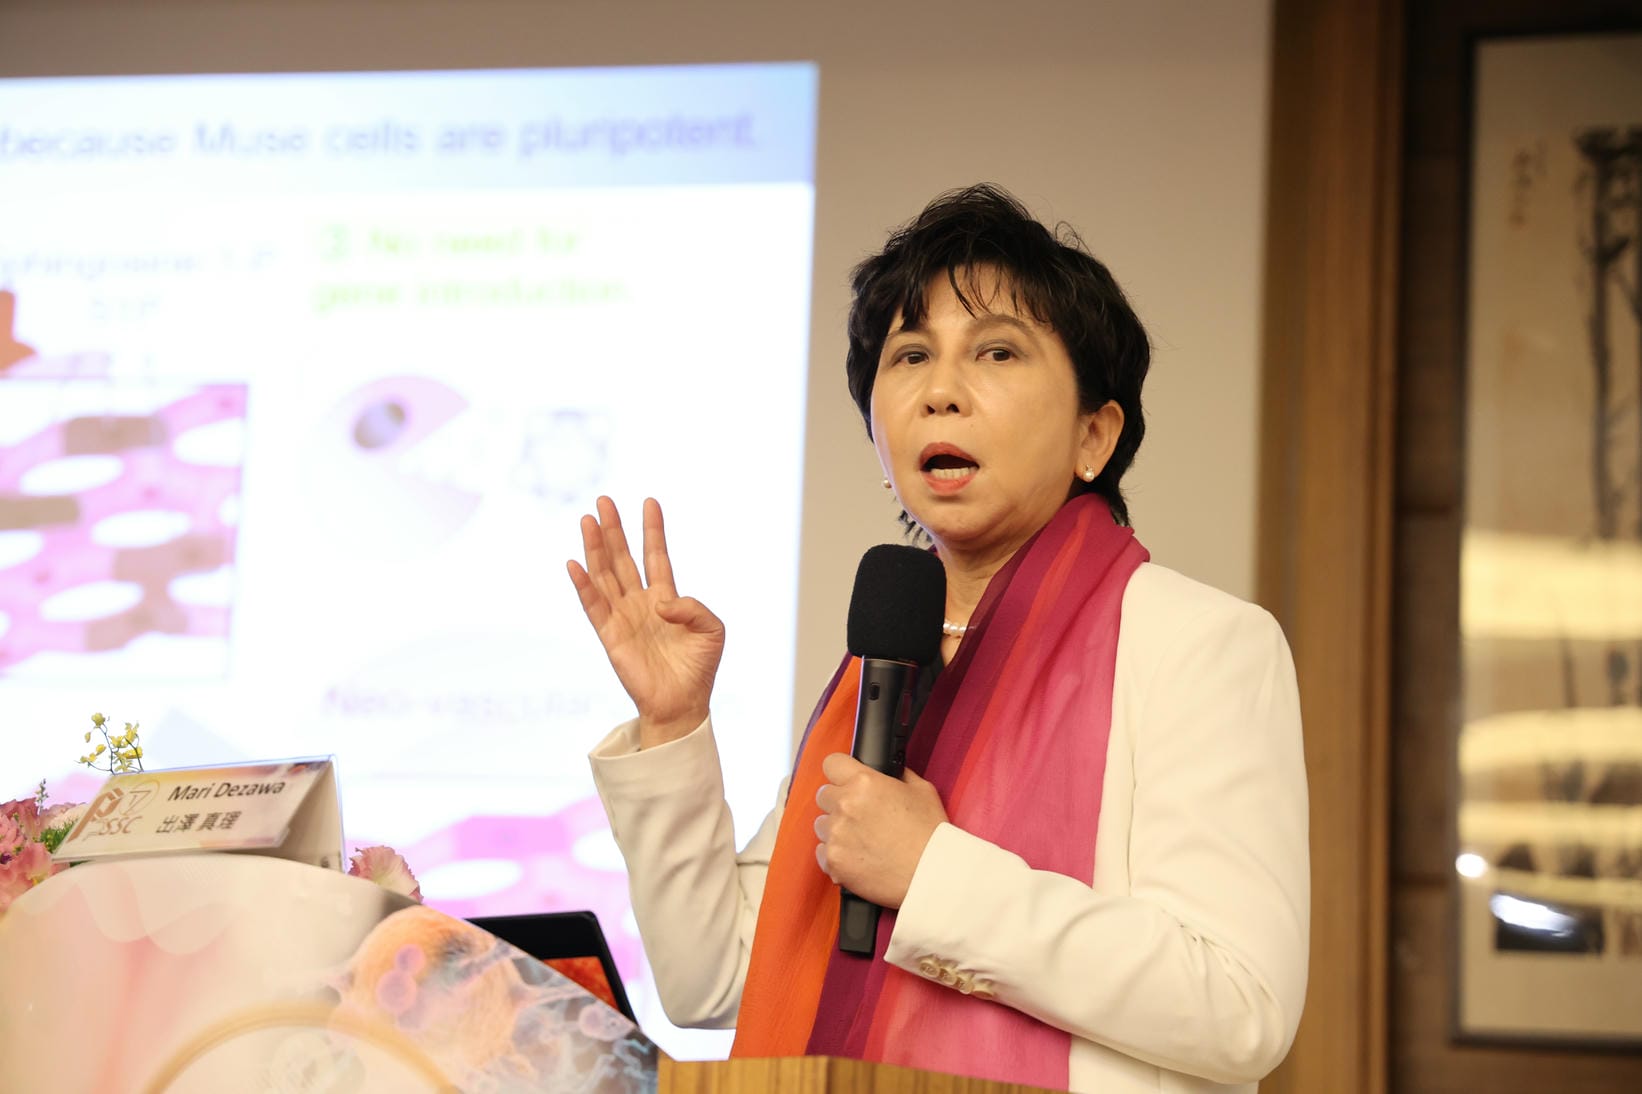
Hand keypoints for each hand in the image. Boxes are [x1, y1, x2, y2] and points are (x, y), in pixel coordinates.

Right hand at [567, 497, 724, 748]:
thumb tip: (662, 601)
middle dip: (614, 530)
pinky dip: (583, 585)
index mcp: (667, 599)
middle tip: (604, 501)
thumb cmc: (699, 668)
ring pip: (605, 575)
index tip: (650, 502)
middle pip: (623, 558)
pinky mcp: (610, 636)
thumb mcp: (713, 630)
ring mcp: (623, 617)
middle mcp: (641, 603)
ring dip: (595, 548)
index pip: (657, 556)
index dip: (653, 530)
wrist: (683, 704)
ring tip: (588, 519)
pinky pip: (593, 606)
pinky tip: (575, 563)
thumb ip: (695, 607)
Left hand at [813, 753, 948, 908]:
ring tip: (861, 840)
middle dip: (839, 802)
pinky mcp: (833, 861)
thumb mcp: (921, 790)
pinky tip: (858, 857)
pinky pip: (822, 852)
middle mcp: (845, 805)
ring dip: (836, 829)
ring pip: (821, 824)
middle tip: (860, 816)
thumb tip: (885, 772)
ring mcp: (836, 835)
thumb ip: (897, 775)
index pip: (832, 764)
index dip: (840, 772)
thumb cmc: (930, 835)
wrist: (931, 875)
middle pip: (824, 795)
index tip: (845, 780)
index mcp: (865, 783)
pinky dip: (836, 855)